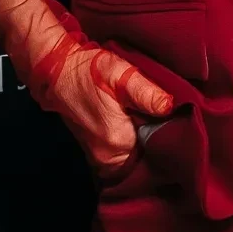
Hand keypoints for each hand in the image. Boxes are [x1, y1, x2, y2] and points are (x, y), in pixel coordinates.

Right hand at [32, 38, 176, 175]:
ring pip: (135, 161)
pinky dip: (132, 149)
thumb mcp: (121, 74)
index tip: (174, 120)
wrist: (59, 71)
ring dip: (144, 147)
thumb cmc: (89, 70)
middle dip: (158, 143)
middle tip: (163, 121)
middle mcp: (108, 158)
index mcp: (118, 142)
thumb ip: (146, 93)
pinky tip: (136, 129)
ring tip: (149, 124)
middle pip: (146, 159)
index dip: (168, 134)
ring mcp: (99, 159)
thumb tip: (169, 107)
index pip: (157, 149)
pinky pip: (122, 160)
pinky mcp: (95, 154)